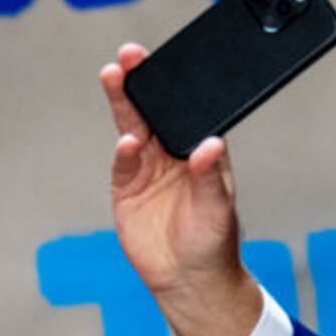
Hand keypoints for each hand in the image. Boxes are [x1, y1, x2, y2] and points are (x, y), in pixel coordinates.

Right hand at [102, 43, 261, 335]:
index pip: (186, 111)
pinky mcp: (127, 189)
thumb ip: (210, 177)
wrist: (189, 279)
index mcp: (199, 150)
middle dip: (141, 82)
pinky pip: (123, 164)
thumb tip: (210, 145)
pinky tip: (127, 140)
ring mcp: (147, 169)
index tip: (167, 64)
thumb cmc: (213, 241)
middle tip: (130, 56)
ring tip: (116, 76)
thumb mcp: (219, 208)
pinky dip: (124, 152)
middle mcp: (171, 153)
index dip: (176, 87)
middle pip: (153, 111)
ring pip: (132, 127)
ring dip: (124, 103)